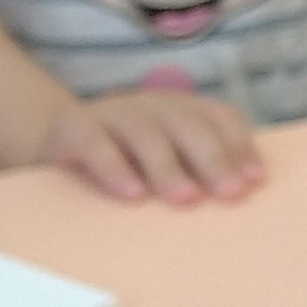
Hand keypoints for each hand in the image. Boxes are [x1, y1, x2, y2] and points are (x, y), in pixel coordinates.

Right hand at [40, 87, 260, 203]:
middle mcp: (151, 106)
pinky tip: (132, 194)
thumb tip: (237, 200)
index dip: (239, 145)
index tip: (254, 180)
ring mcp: (112, 114)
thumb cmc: (123, 164)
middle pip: (188, 125)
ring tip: (186, 199)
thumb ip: (194, 172)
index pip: (219, 118)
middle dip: (213, 158)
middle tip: (230, 193)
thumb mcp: (162, 164)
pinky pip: (95, 144)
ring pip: (146, 133)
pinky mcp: (71, 128)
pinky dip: (114, 168)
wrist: (51, 145)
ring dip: (169, 167)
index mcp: (181, 111)